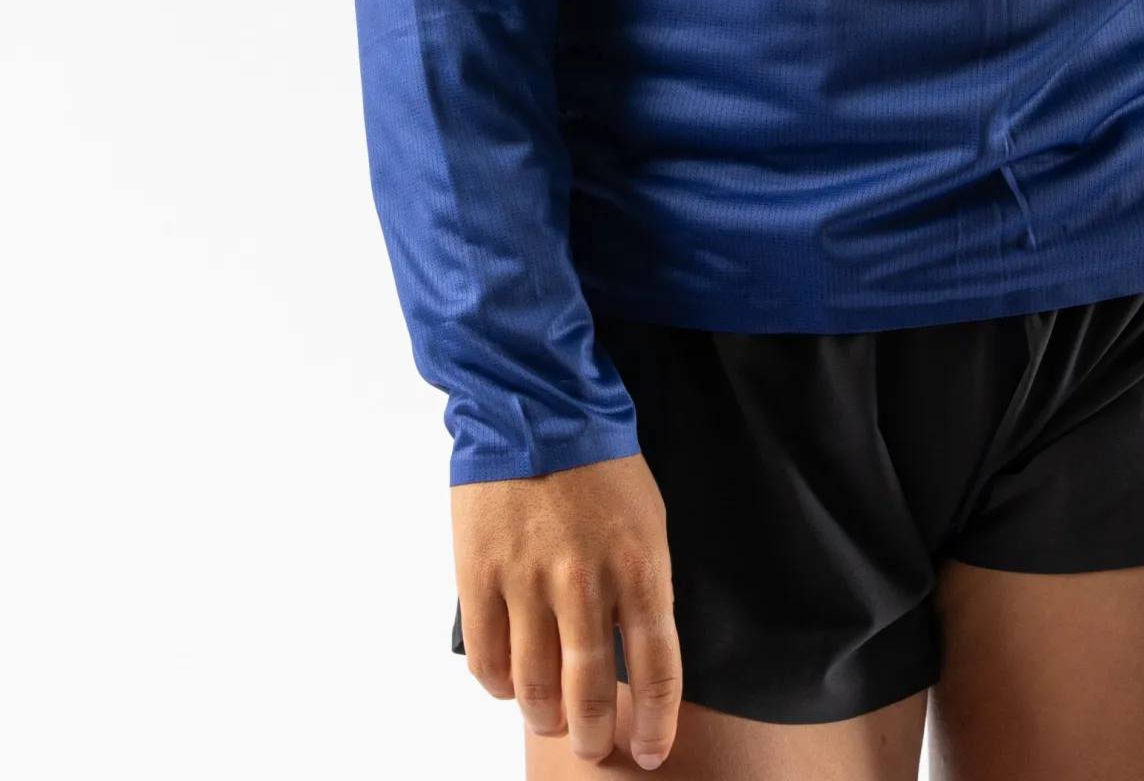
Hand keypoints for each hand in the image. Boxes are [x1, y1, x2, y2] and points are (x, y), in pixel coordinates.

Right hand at [452, 452, 681, 768]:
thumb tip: (631, 656)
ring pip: (534, 688)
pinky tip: (510, 683)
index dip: (655, 723)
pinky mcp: (478, 575)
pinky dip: (499, 686)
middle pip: (590, 694)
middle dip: (593, 735)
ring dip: (545, 718)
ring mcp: (527, 581)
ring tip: (551, 720)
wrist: (537, 405)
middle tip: (592, 746)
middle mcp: (585, 583)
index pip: (656, 671)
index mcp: (639, 567)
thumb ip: (643, 590)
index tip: (650, 749)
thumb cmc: (602, 466)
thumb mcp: (648, 522)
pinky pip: (486, 660)